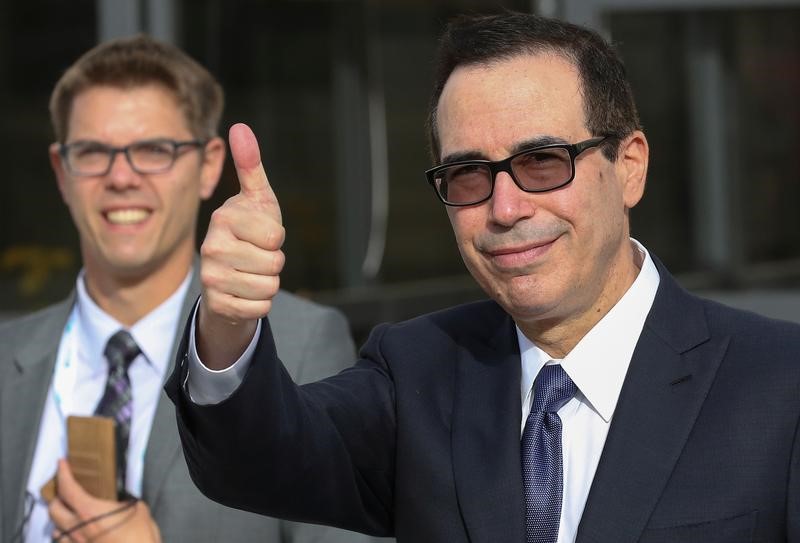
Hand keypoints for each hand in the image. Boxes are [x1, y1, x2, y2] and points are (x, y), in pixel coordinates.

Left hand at [47, 459, 160, 542]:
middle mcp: (77, 528)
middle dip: (58, 497)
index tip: (62, 464)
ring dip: (60, 520)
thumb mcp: (138, 510)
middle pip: (53, 509)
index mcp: (90, 511)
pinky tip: (77, 535)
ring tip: (70, 515)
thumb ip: (124, 501)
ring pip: (54, 529)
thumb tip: (121, 499)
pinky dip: (66, 537)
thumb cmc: (140, 537)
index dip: (63, 473)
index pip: (68, 488)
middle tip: (67, 491)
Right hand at [197, 123, 285, 367]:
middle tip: (256, 256)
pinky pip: (262, 307)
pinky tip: (245, 293)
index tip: (260, 235)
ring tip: (251, 273)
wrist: (228, 280)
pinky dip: (260, 303)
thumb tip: (240, 127)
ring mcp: (211, 277)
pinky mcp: (217, 305)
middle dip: (274, 262)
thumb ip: (251, 166)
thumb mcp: (256, 199)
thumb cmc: (249, 233)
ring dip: (268, 282)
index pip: (275, 235)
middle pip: (275, 262)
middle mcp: (211, 247)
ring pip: (270, 286)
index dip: (276, 238)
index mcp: (223, 218)